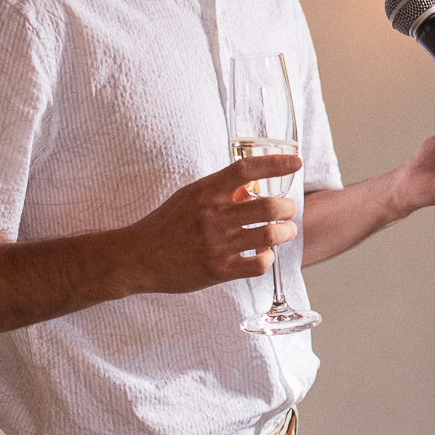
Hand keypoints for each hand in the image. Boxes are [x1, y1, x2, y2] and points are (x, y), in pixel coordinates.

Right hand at [123, 153, 300, 294]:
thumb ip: (221, 191)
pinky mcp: (217, 270)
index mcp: (205, 192)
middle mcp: (212, 216)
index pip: (246, 169)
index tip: (295, 163)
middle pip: (269, 206)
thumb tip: (254, 188)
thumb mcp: (190, 197)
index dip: (275, 164)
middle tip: (289, 211)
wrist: (138, 257)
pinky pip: (258, 264)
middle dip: (288, 208)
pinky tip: (263, 254)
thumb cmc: (166, 224)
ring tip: (284, 232)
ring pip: (269, 235)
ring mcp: (215, 244)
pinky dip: (267, 258)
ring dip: (285, 232)